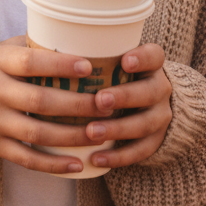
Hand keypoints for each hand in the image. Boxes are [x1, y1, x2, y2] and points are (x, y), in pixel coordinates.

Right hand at [0, 35, 104, 174]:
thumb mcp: (6, 48)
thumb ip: (36, 45)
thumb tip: (81, 40)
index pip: (31, 62)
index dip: (60, 65)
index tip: (88, 67)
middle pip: (40, 101)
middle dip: (77, 105)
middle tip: (106, 104)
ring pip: (37, 133)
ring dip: (72, 136)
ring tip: (100, 133)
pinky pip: (27, 159)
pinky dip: (53, 164)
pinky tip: (78, 163)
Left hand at [84, 43, 172, 167]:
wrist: (148, 104)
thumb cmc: (119, 76)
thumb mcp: (114, 62)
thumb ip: (93, 58)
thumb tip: (45, 47)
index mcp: (151, 65)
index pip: (154, 56)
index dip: (142, 58)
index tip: (125, 61)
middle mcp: (160, 89)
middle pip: (150, 92)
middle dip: (124, 96)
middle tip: (99, 100)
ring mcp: (160, 116)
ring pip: (144, 124)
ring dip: (117, 129)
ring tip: (92, 132)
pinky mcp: (156, 141)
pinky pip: (140, 151)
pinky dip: (118, 156)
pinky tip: (96, 158)